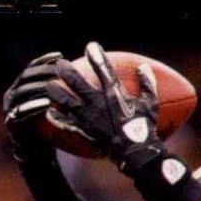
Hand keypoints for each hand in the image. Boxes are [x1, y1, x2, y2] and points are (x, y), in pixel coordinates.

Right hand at [3, 51, 62, 161]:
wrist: (37, 156)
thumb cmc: (49, 131)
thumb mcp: (55, 109)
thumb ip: (59, 94)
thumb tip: (80, 76)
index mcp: (20, 88)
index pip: (32, 68)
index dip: (45, 60)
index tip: (61, 55)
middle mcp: (11, 95)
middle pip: (26, 77)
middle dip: (43, 72)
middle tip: (59, 71)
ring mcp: (9, 108)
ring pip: (23, 92)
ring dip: (38, 87)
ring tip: (54, 85)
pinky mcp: (11, 122)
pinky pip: (22, 111)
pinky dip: (34, 106)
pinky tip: (47, 104)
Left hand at [46, 42, 160, 164]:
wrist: (137, 154)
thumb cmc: (145, 129)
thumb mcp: (150, 104)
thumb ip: (147, 84)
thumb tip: (144, 67)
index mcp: (114, 95)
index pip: (104, 70)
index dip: (97, 56)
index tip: (91, 46)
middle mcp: (98, 104)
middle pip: (77, 83)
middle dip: (66, 71)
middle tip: (60, 65)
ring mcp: (89, 118)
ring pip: (67, 101)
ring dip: (57, 92)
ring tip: (50, 86)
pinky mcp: (86, 132)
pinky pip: (67, 124)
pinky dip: (57, 118)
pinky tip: (49, 112)